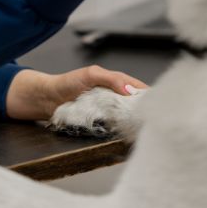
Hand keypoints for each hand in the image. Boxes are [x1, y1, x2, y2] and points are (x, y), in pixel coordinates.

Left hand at [5, 65, 147, 120]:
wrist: (47, 99)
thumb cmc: (68, 83)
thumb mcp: (91, 75)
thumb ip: (111, 79)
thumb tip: (130, 90)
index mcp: (116, 81)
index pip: (138, 88)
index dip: (148, 96)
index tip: (159, 104)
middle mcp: (114, 96)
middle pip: (135, 105)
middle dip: (143, 111)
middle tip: (152, 120)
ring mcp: (107, 110)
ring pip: (126, 117)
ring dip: (133, 122)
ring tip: (143, 128)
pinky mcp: (100, 123)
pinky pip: (114, 126)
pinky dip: (121, 129)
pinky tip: (127, 132)